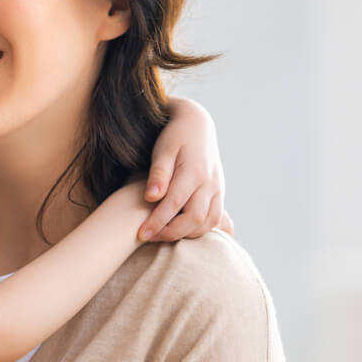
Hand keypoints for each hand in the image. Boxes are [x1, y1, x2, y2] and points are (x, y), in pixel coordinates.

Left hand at [139, 97, 228, 240]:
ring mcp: (217, 189)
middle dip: (170, 233)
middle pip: (193, 219)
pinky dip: (199, 229)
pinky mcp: (220, 192)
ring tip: (162, 234)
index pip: (174, 205)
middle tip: (148, 236)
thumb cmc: (174, 136)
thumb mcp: (163, 150)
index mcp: (194, 172)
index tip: (140, 234)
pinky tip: (181, 230)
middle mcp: (209, 183)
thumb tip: (151, 197)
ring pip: (207, 223)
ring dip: (186, 234)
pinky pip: (214, 219)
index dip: (157, 222)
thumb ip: (158, 174)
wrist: (197, 124)